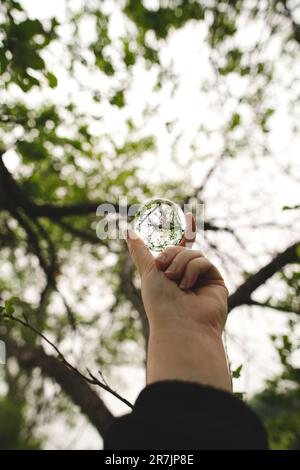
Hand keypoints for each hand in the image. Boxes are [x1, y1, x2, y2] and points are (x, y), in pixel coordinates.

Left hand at [126, 214, 227, 337]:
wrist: (179, 324)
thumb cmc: (160, 302)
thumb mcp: (148, 271)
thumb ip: (140, 251)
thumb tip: (128, 231)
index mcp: (172, 273)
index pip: (180, 247)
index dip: (186, 231)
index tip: (189, 214)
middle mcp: (188, 275)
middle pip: (183, 248)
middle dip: (171, 255)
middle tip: (163, 270)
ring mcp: (203, 279)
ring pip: (193, 253)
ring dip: (180, 264)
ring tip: (176, 283)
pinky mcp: (216, 282)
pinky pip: (204, 262)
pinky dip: (192, 271)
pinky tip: (188, 287)